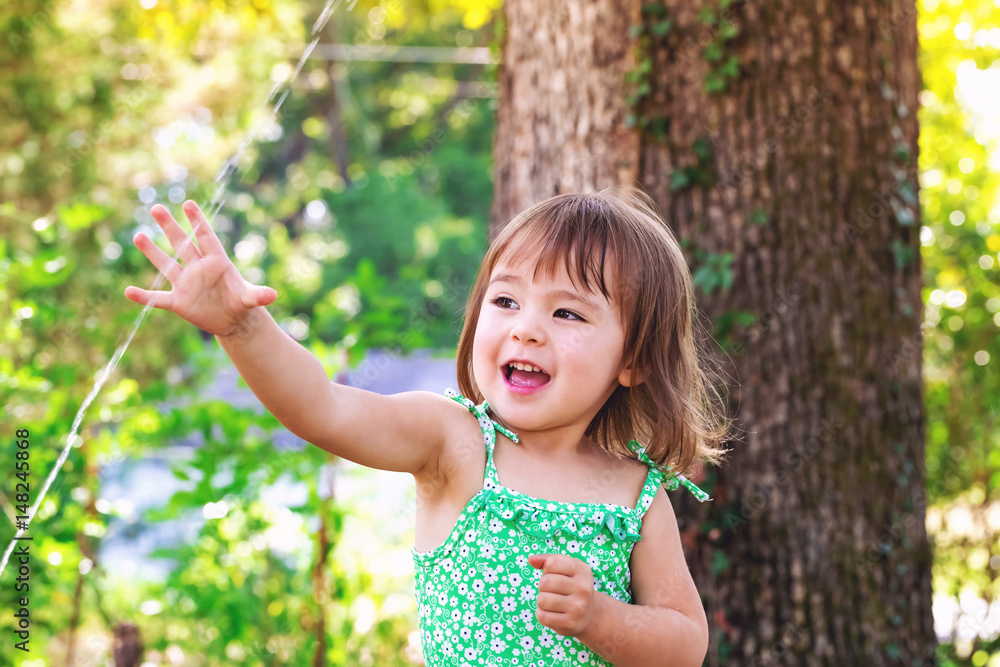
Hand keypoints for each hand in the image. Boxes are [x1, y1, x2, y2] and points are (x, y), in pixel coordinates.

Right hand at [124, 201, 276, 336]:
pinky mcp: (178, 302)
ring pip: (166, 265)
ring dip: (152, 252)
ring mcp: (186, 284)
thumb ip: (258, 295)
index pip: (206, 238)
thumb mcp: (250, 299)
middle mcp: (198, 269)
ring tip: (138, 236)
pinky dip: (144, 297)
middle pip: (182, 244)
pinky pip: (157, 298)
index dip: (198, 222)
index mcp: (217, 262)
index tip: (188, 204)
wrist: (233, 320)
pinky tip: (128, 292)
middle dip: (170, 227)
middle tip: (156, 208)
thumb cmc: (242, 302)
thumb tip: (273, 295)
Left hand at [529, 553, 599, 636]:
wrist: (590, 614)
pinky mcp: (570, 623)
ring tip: (551, 601)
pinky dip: (542, 614)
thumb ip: (547, 560)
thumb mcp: (566, 568)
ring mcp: (578, 607)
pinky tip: (552, 613)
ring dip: (542, 600)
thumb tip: (531, 559)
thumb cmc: (572, 586)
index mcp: (583, 570)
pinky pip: (542, 616)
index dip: (547, 569)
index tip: (555, 574)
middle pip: (545, 582)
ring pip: (542, 600)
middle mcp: (583, 588)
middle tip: (552, 590)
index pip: (552, 563)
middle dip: (543, 586)